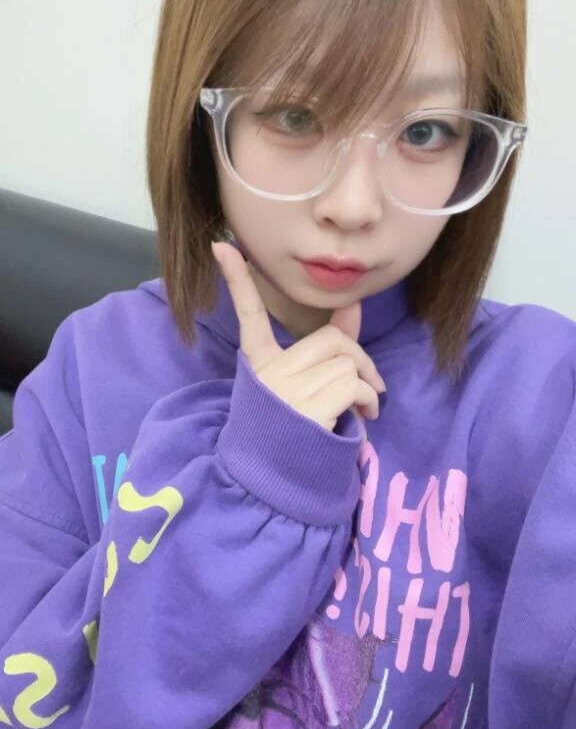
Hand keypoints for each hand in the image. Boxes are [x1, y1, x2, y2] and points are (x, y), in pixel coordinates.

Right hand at [211, 241, 385, 432]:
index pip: (248, 316)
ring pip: (346, 365)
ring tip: (363, 408)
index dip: (237, 281)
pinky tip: (364, 417)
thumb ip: (329, 345)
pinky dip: (369, 401)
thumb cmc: (293, 429)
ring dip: (368, 386)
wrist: (278, 482)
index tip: (221, 246)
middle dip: (359, 357)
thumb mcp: (303, 384)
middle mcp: (268, 375)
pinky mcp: (305, 413)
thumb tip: (352, 305)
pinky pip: (352, 386)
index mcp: (260, 364)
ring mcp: (284, 395)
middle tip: (370, 383)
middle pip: (329, 341)